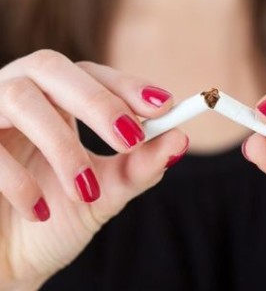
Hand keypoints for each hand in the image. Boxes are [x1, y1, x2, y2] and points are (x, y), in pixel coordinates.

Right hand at [0, 50, 187, 289]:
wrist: (5, 262)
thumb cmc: (55, 220)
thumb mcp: (105, 192)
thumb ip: (140, 166)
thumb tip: (181, 140)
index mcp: (55, 102)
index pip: (90, 74)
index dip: (125, 84)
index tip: (163, 105)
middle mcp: (20, 95)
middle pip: (53, 68)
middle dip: (97, 101)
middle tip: (130, 136)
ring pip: (20, 99)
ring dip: (61, 144)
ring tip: (84, 190)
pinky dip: (17, 180)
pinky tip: (39, 211)